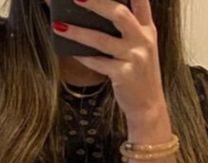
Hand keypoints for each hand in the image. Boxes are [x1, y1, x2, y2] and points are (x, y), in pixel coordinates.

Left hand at [51, 0, 165, 120]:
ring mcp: (134, 58)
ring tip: (59, 25)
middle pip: (119, 13)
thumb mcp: (141, 47)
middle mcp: (143, 40)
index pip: (140, 0)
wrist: (148, 107)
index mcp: (147, 29)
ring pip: (101, 40)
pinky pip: (98, 63)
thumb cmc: (139, 74)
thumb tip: (98, 11)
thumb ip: (128, 28)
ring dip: (78, 32)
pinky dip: (83, 57)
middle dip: (96, 2)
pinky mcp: (123, 75)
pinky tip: (71, 52)